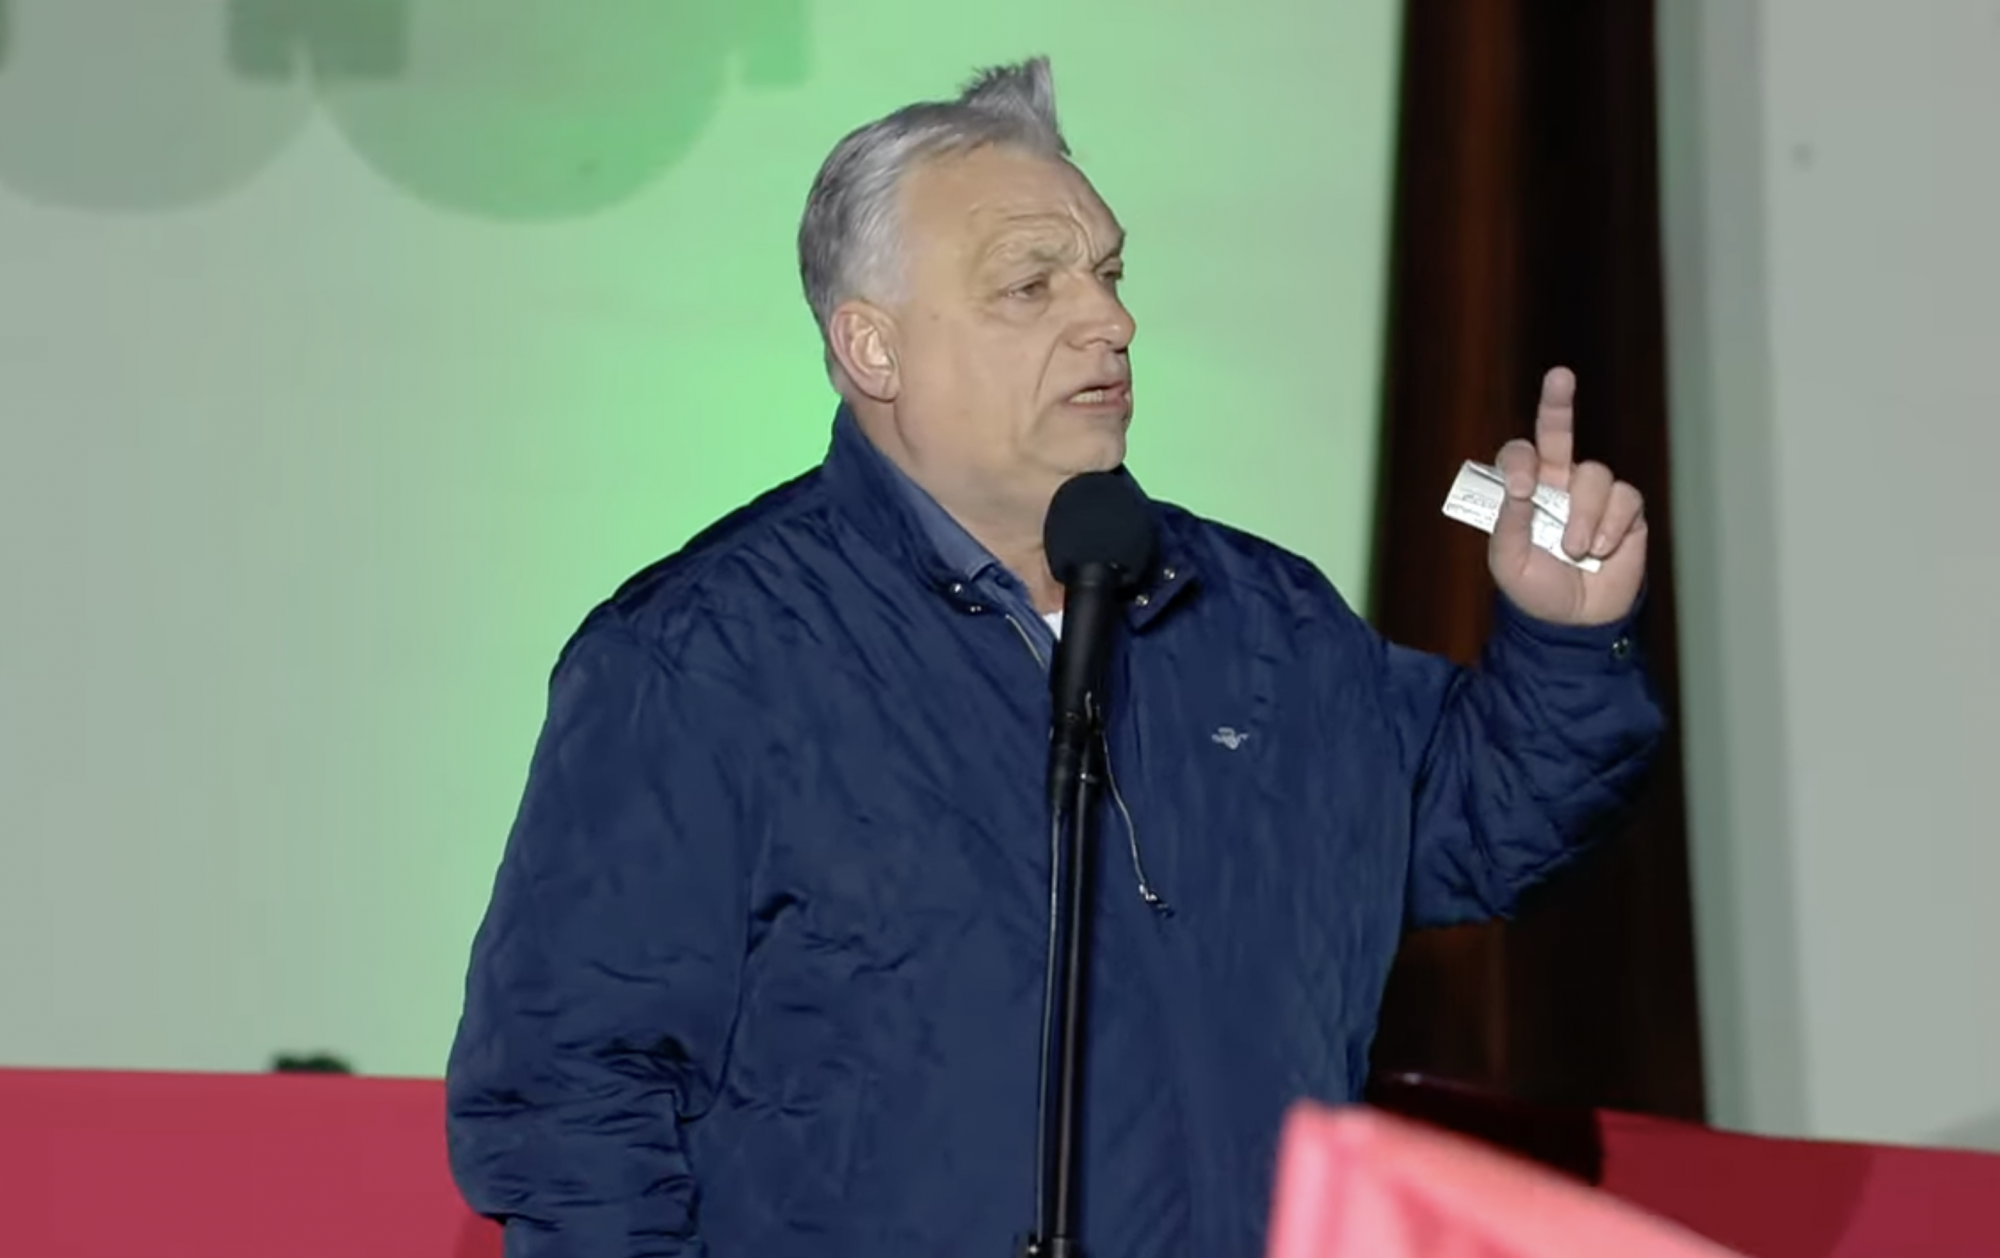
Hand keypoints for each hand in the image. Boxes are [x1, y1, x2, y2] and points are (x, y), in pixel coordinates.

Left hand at [1487, 367, 1646, 626]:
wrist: (1573, 622)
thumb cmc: (1535, 590)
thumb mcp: (1508, 562)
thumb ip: (1509, 524)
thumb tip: (1520, 488)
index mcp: (1525, 491)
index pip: (1520, 455)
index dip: (1521, 463)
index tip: (1522, 491)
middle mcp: (1558, 483)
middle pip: (1559, 433)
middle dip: (1559, 402)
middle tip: (1560, 375)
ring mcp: (1593, 496)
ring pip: (1595, 475)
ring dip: (1585, 513)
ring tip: (1577, 548)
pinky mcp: (1627, 512)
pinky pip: (1625, 498)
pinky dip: (1612, 524)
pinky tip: (1601, 549)